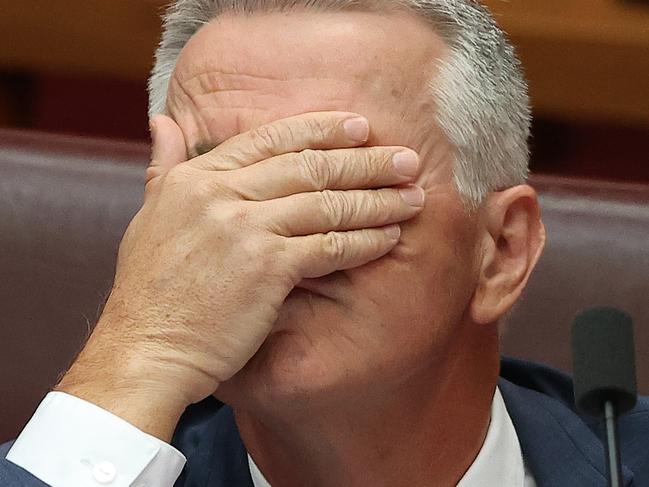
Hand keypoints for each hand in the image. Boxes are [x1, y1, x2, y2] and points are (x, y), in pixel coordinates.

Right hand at [56, 112, 423, 438]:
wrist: (146, 348)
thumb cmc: (151, 290)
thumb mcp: (149, 214)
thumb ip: (163, 166)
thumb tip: (162, 121)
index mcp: (197, 177)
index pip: (272, 138)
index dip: (322, 129)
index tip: (361, 127)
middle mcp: (221, 194)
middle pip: (310, 165)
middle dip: (366, 161)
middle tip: (406, 158)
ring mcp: (245, 228)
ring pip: (327, 203)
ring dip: (377, 199)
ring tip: (412, 196)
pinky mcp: (267, 267)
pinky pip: (330, 246)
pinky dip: (364, 241)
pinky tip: (390, 237)